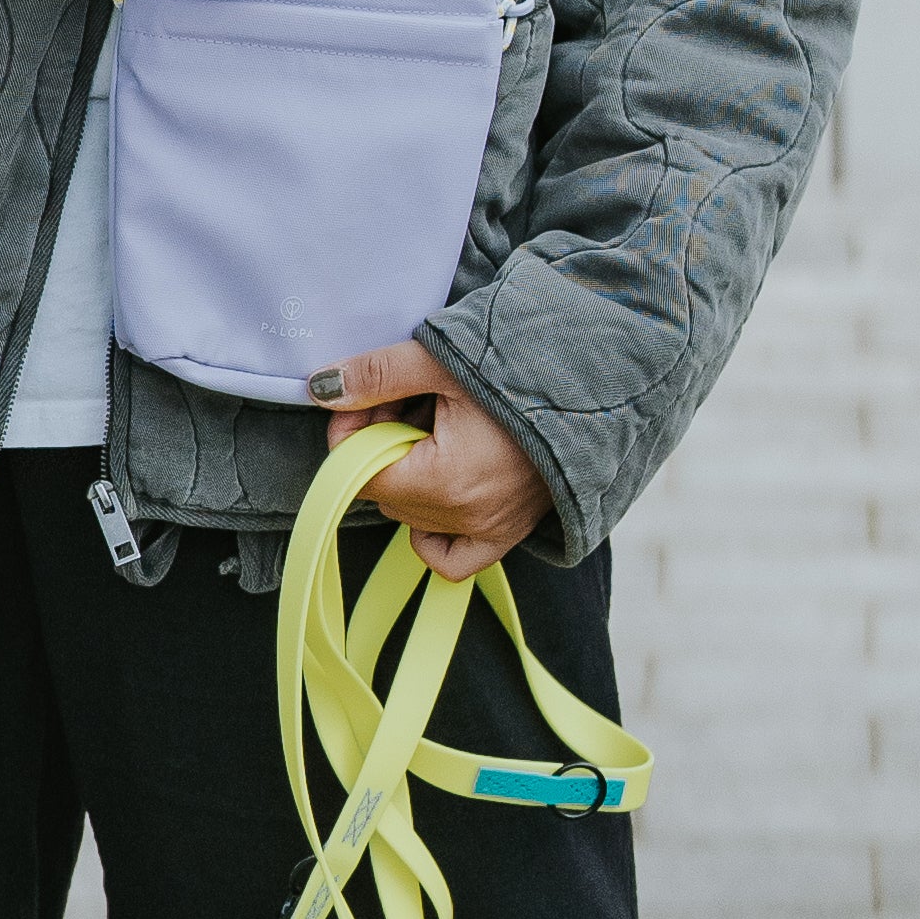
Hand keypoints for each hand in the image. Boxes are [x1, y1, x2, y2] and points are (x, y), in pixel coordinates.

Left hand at [312, 342, 550, 582]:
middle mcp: (466, 517)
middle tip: (405, 400)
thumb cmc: (523, 368)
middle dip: (381, 446)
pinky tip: (440, 485)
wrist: (597, 382)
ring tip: (435, 427)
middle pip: (386, 492)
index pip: (362, 473)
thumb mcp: (442, 362)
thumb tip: (322, 388)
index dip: (351, 434)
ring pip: (413, 516)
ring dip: (410, 475)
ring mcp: (490, 531)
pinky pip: (451, 557)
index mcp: (446, 479)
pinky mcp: (509, 534)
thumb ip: (377, 376)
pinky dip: (433, 529)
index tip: (364, 399)